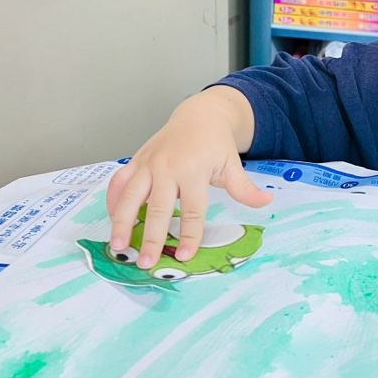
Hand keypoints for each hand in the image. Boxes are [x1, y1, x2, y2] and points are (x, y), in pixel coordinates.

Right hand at [105, 87, 271, 268]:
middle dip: (150, 237)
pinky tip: (111, 220)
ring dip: (121, 222)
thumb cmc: (215, 143)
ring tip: (118, 247)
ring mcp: (148, 164)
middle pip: (156, 208)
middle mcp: (167, 168)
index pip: (192, 210)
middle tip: (145, 262)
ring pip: (129, 196)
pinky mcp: (136, 160)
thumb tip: (265, 202)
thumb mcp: (232, 164)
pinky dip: (111, 200)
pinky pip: (118, 182)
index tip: (184, 256)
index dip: (188, 235)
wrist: (199, 114)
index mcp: (193, 170)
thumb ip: (244, 187)